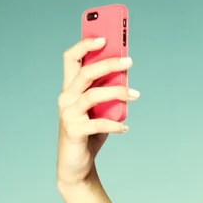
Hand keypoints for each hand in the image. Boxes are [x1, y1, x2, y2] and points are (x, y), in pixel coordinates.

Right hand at [56, 37, 138, 186]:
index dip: (85, 45)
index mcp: (69, 88)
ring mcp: (67, 115)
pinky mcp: (73, 132)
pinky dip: (114, 124)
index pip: (70, 58)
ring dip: (118, 92)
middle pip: (85, 72)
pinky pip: (97, 123)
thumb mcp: (100, 107)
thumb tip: (125, 72)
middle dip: (108, 63)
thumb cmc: (90, 131)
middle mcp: (65, 98)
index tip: (105, 37)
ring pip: (93, 95)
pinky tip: (126, 127)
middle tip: (130, 61)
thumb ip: (108, 90)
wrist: (77, 165)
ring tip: (136, 95)